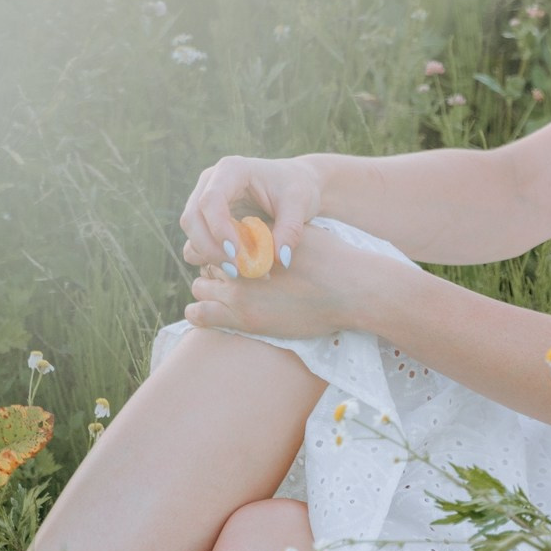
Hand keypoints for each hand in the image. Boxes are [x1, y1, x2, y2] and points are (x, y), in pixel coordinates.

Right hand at [181, 155, 323, 275]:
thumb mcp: (300, 203)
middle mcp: (210, 182)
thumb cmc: (297, 187)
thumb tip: (279, 260)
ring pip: (191, 231)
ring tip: (239, 271)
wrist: (295, 183)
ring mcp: (203, 198)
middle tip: (235, 271)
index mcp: (232, 169)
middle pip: (192, 217)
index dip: (218, 229)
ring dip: (208, 254)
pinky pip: (198, 238)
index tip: (235, 254)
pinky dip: (212, 255)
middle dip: (209, 248)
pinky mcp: (206, 216)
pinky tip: (236, 267)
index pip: (211, 200)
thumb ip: (290, 229)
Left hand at [185, 226, 385, 339]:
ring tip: (227, 295)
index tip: (238, 258)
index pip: (222, 238)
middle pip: (208, 260)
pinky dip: (198, 311)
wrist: (351, 290)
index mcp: (253, 236)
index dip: (227, 248)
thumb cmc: (336, 261)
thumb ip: (276, 233)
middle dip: (217, 268)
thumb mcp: (302, 234)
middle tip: (234, 278)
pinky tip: (207, 311)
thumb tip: (263, 233)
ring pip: (200, 285)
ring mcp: (238, 290)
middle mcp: (240, 261)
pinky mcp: (242, 317)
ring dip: (209, 288)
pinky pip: (198, 312)